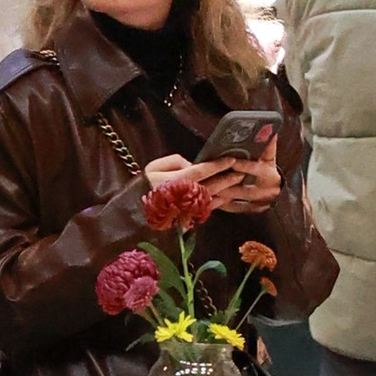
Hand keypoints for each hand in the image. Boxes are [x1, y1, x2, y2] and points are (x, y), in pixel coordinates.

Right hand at [147, 152, 276, 214]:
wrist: (134, 212)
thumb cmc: (143, 186)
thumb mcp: (154, 167)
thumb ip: (175, 161)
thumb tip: (192, 164)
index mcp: (176, 181)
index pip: (202, 171)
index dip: (217, 165)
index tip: (230, 159)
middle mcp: (184, 195)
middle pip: (211, 185)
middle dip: (228, 178)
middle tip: (241, 171)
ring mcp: (187, 208)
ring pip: (212, 197)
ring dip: (226, 190)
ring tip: (238, 182)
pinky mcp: (188, 217)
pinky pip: (207, 209)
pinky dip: (218, 202)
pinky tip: (226, 196)